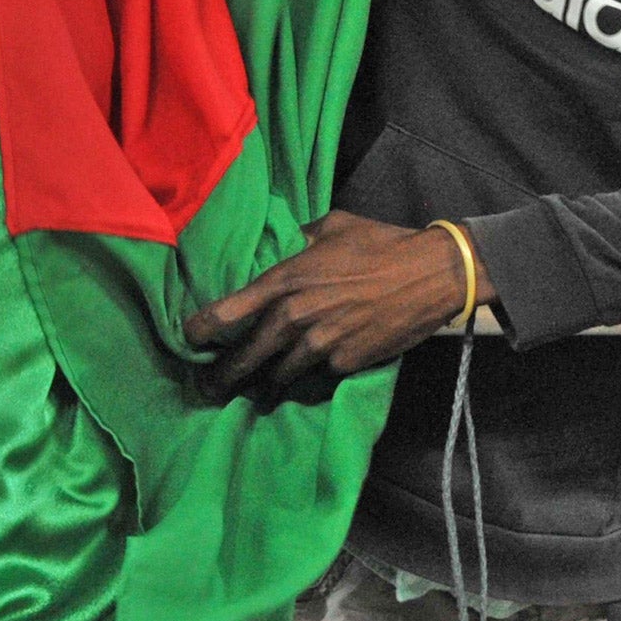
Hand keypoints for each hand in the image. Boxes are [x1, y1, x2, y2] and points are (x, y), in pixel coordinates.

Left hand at [181, 212, 474, 400]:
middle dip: (223, 375)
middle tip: (207, 389)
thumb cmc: (381, 243)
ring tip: (251, 393)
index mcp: (286, 279)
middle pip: (246, 355)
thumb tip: (289, 242)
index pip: (229, 311)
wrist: (431, 274)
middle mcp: (296, 315)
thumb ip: (301, 239)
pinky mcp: (345, 364)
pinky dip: (308, 379)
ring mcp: (320, 344)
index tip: (189, 338)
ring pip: (279, 374)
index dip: (203, 329)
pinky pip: (317, 377)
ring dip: (264, 383)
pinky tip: (301, 383)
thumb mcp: (333, 227)